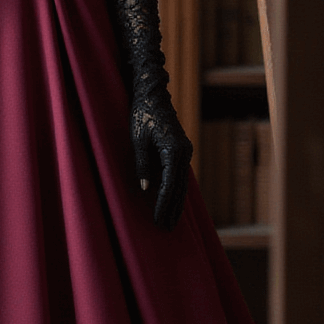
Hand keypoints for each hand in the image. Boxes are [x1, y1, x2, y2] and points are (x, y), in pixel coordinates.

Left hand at [131, 90, 192, 230]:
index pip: (170, 185)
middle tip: (166, 229)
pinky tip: (174, 203)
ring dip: (177, 203)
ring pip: (182, 183)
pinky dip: (177, 191)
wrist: (152, 95)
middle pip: (180, 188)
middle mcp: (184, 152)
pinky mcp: (181, 150)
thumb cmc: (142, 114)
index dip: (163, 204)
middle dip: (172, 209)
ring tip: (171, 222)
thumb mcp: (137, 140)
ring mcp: (185, 151)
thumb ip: (142, 165)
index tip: (157, 219)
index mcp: (174, 150)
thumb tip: (146, 190)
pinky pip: (180, 175)